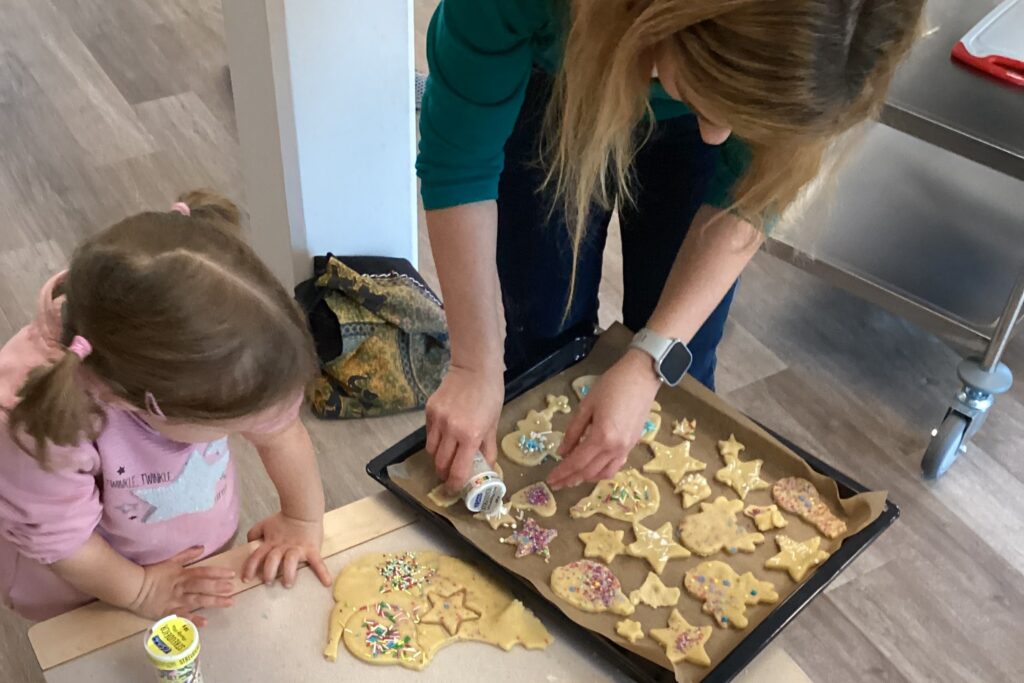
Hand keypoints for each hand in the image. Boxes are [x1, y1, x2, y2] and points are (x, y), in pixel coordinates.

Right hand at [130, 546, 234, 626]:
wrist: (132, 587)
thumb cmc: (151, 573)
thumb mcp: (170, 561)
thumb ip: (186, 555)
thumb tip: (202, 547)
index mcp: (182, 574)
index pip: (203, 572)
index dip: (217, 573)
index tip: (231, 574)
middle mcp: (181, 586)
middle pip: (203, 586)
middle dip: (219, 587)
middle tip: (233, 588)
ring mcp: (175, 600)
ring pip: (197, 600)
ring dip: (213, 601)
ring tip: (228, 602)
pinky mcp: (168, 612)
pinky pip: (182, 617)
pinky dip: (193, 620)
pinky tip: (205, 622)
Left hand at [242, 513, 331, 587]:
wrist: (303, 510)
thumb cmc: (284, 519)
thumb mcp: (265, 524)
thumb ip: (255, 533)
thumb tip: (249, 543)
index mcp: (271, 543)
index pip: (257, 556)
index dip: (250, 567)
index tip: (245, 579)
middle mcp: (282, 547)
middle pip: (272, 559)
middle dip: (269, 572)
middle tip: (268, 582)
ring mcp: (297, 548)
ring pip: (290, 561)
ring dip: (288, 573)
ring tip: (287, 584)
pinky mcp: (312, 549)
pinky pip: (317, 562)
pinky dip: (322, 572)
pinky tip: (326, 583)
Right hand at [425, 364, 503, 490]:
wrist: (474, 370)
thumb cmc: (489, 396)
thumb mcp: (493, 424)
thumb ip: (487, 448)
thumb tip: (487, 468)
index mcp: (470, 436)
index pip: (457, 470)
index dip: (454, 485)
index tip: (453, 490)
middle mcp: (451, 430)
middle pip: (440, 464)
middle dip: (444, 474)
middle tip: (449, 476)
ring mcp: (438, 420)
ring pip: (431, 451)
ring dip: (438, 458)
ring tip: (446, 456)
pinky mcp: (429, 411)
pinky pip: (428, 434)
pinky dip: (435, 440)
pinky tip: (443, 436)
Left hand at [548, 350, 659, 488]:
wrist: (641, 376)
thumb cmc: (612, 385)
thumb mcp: (586, 406)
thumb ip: (573, 431)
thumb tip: (562, 451)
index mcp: (602, 436)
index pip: (577, 462)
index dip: (562, 472)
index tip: (550, 479)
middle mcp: (616, 448)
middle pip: (589, 471)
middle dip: (571, 479)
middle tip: (557, 483)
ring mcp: (627, 448)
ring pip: (604, 473)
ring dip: (587, 478)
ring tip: (572, 477)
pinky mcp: (633, 444)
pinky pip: (616, 466)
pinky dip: (602, 471)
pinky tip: (592, 468)